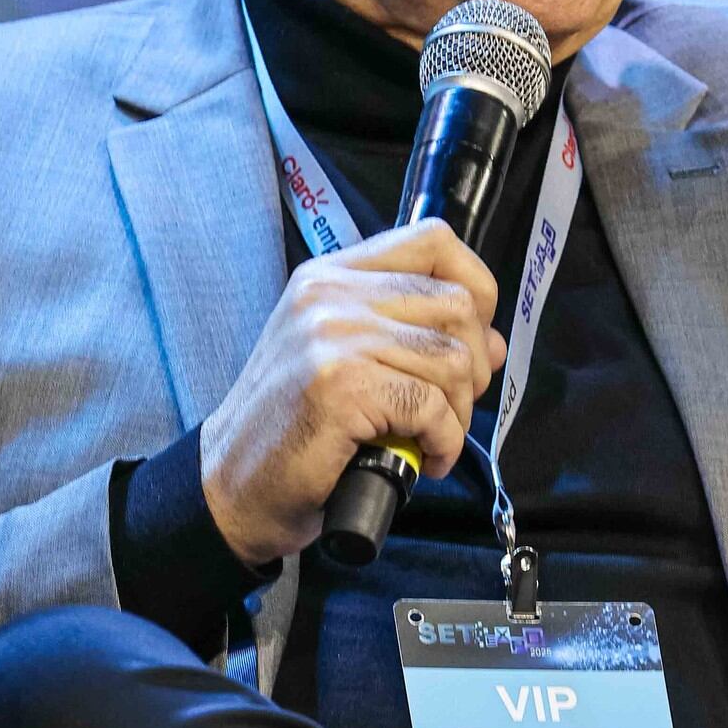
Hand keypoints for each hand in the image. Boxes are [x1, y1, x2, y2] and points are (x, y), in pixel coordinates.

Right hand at [197, 218, 505, 564]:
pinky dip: (443, 443)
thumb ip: (413, 338)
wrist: (234, 486)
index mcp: (331, 277)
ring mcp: (333, 336)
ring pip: (451, 360)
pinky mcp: (341, 385)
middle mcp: (330, 295)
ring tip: (432, 438)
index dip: (476, 286)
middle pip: (456, 306)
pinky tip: (423, 459)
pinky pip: (431, 408)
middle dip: (472, 368)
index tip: (473, 337)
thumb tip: (492, 342)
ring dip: (458, 414)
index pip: (433, 241)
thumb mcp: (348, 362)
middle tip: (451, 409)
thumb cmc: (292, 432)